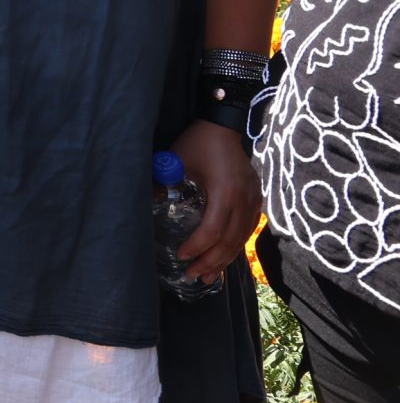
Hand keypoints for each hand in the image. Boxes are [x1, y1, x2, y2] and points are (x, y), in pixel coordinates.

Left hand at [169, 118, 259, 282]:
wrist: (224, 127)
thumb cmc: (197, 143)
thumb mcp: (176, 160)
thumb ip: (163, 183)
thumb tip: (145, 207)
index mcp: (226, 192)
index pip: (213, 229)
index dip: (198, 246)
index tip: (181, 255)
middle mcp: (245, 200)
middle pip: (230, 240)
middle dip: (210, 261)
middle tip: (192, 276)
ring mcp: (254, 202)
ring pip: (240, 239)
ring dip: (224, 259)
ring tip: (207, 276)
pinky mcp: (256, 201)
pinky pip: (246, 230)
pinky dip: (234, 246)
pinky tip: (223, 258)